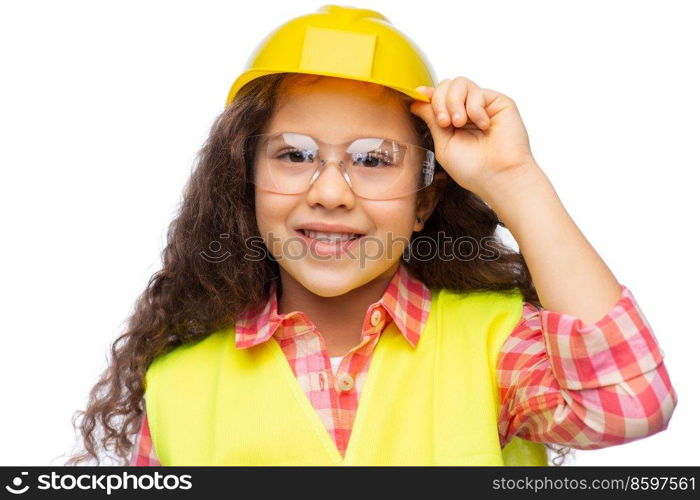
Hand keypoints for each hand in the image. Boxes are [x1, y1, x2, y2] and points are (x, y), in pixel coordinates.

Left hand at [410, 77, 537, 198]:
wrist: (498, 176)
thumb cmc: (472, 169)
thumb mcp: (443, 143)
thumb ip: (431, 119)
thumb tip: (417, 99)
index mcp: (452, 121)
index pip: (436, 97)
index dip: (427, 95)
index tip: (418, 96)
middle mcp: (466, 111)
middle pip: (445, 86)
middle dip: (439, 101)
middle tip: (444, 123)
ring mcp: (482, 105)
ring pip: (459, 83)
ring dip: (454, 102)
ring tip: (460, 123)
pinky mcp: (498, 102)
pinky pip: (477, 92)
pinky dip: (474, 108)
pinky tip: (483, 125)